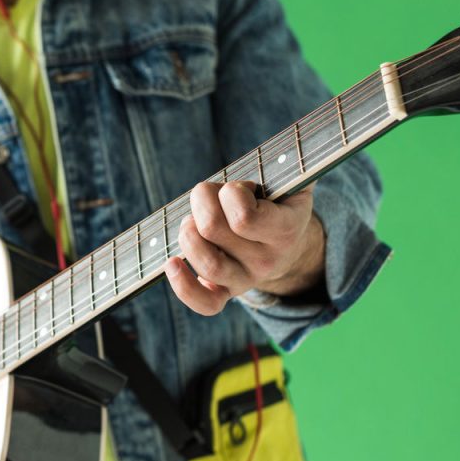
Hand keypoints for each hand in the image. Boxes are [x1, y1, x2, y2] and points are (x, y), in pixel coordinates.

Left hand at [165, 181, 324, 315]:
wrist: (288, 241)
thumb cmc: (278, 199)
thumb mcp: (288, 178)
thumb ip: (285, 165)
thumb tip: (280, 157)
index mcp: (285, 230)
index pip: (244, 217)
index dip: (231, 193)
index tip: (238, 187)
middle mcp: (267, 261)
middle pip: (212, 230)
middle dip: (202, 202)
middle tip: (209, 196)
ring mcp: (246, 280)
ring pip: (205, 262)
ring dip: (188, 232)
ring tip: (193, 221)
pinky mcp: (226, 293)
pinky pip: (205, 303)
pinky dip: (183, 286)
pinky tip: (172, 263)